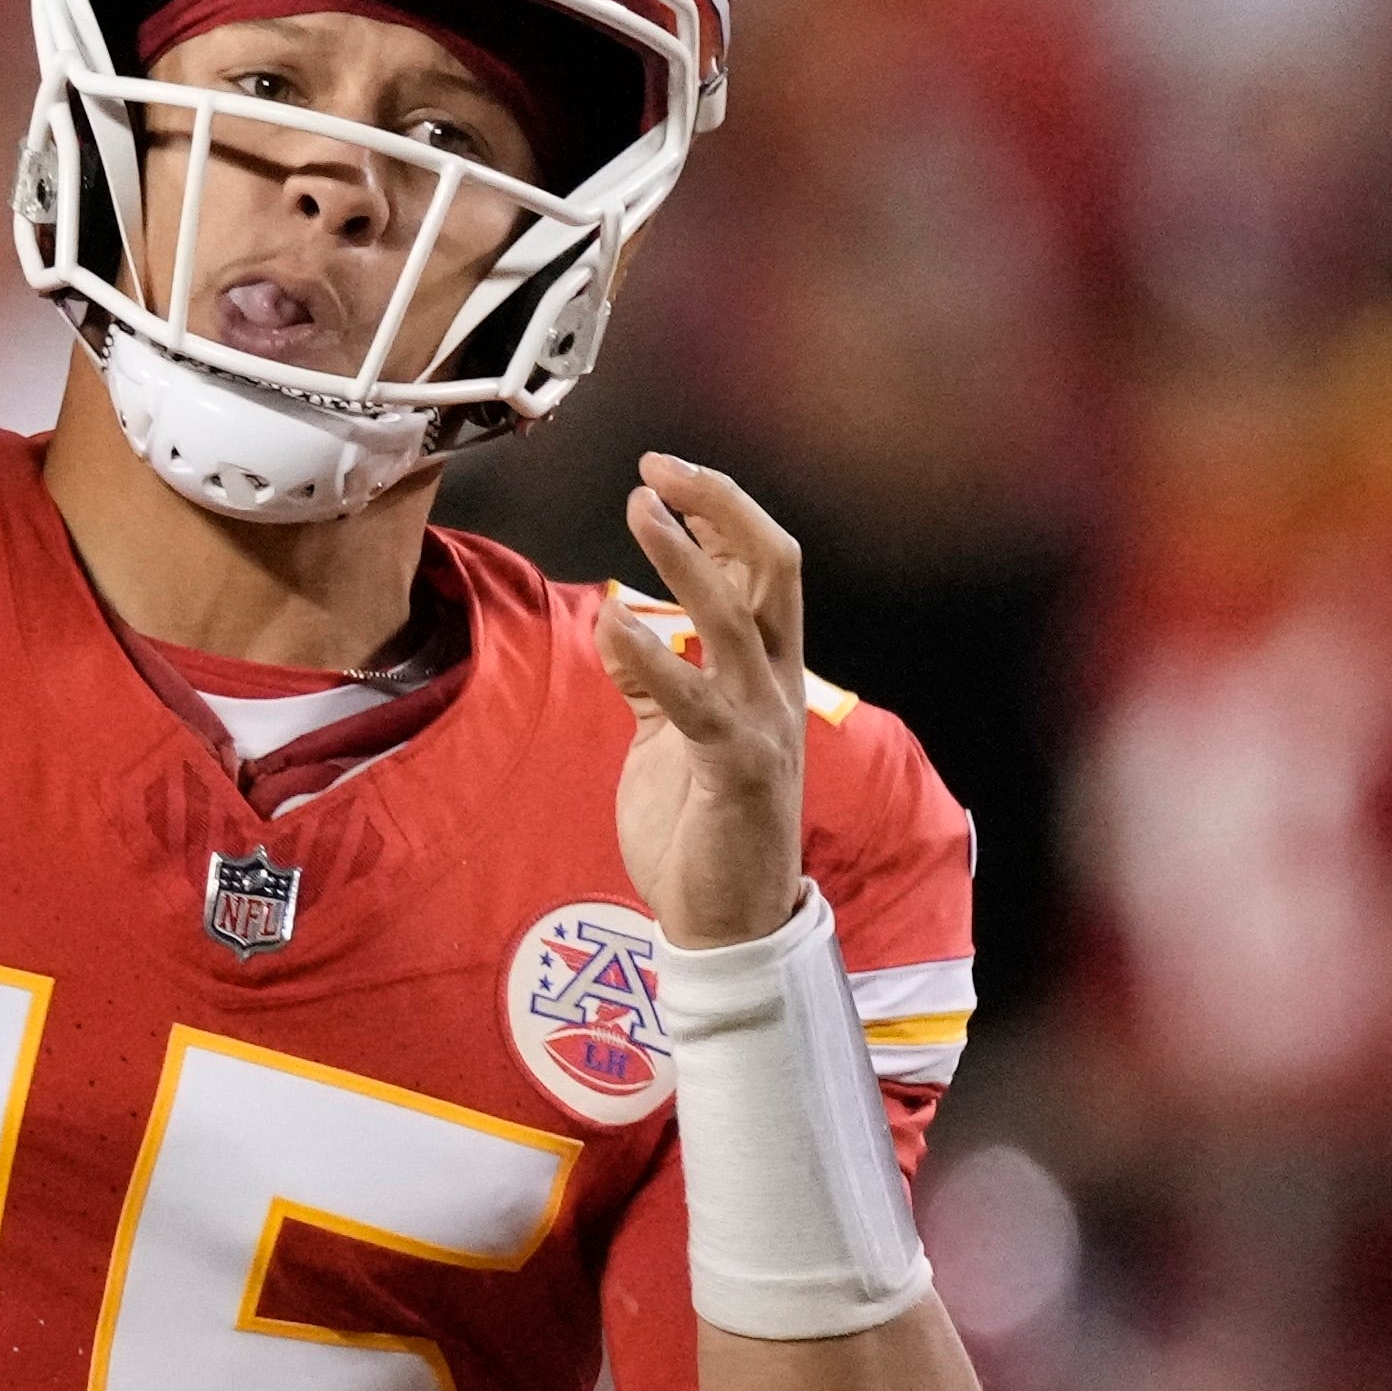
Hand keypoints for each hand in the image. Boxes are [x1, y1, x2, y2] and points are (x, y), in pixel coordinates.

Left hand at [594, 452, 806, 951]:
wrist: (727, 924)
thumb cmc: (700, 828)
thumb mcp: (669, 737)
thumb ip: (653, 682)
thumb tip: (620, 623)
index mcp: (768, 673)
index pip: (762, 569)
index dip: (720, 512)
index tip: (665, 472)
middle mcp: (778, 687)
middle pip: (773, 567)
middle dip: (720, 506)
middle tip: (657, 466)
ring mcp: (763, 724)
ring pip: (737, 616)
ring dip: (686, 557)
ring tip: (640, 508)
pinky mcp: (736, 768)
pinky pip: (696, 697)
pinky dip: (653, 654)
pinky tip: (613, 621)